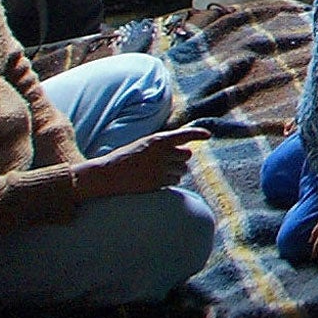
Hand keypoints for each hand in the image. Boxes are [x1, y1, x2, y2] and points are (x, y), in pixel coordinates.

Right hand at [73, 126, 208, 200]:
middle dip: (181, 158)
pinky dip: (169, 181)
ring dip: (175, 171)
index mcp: (157, 140)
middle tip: (168, 161)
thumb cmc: (125, 158)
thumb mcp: (144, 144)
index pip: (184, 135)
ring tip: (157, 171)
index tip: (208, 135)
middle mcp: (162, 153)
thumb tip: (185, 150)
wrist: (108, 174)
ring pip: (182, 170)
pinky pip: (175, 182)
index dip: (198, 134)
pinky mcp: (158, 183)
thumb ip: (162, 146)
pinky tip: (155, 180)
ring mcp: (160, 168)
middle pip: (187, 155)